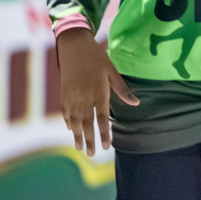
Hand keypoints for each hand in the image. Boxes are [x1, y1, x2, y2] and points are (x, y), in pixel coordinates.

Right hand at [57, 28, 138, 155]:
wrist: (73, 44)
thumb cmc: (96, 57)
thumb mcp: (112, 70)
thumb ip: (122, 89)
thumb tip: (136, 103)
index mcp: (98, 92)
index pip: (102, 118)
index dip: (104, 133)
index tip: (107, 146)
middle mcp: (84, 97)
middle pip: (87, 123)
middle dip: (90, 140)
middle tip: (93, 154)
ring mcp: (72, 96)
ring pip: (74, 120)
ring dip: (77, 135)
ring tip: (80, 148)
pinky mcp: (63, 93)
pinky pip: (65, 111)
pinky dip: (68, 121)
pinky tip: (71, 129)